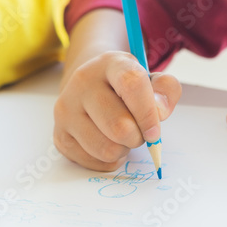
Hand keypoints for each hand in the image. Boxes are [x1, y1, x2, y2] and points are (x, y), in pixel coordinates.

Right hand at [53, 51, 180, 170]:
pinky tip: (107, 142)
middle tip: (139, 130)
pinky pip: (94, 162)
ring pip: (107, 149)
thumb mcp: (151, 79)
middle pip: (119, 126)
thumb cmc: (126, 86)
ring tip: (122, 136)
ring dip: (123, 150)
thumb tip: (160, 113)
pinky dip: (109, 160)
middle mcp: (82, 82)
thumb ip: (166, 91)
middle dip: (138, 136)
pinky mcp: (60, 135)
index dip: (148, 113)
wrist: (89, 85)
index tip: (155, 132)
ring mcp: (66, 109)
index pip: (132, 85)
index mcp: (110, 63)